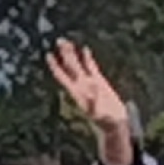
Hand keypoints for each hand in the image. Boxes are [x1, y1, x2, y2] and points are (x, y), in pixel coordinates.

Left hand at [48, 39, 135, 164]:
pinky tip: (85, 49)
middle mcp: (81, 86)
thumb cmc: (106, 122)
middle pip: (70, 67)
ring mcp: (90, 83)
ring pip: (79, 65)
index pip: (63, 76)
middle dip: (64, 54)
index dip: (55, 66)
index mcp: (77, 93)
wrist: (115, 124)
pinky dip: (88, 58)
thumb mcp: (99, 113)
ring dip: (73, 54)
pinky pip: (91, 67)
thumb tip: (91, 86)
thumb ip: (94, 100)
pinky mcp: (100, 82)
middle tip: (59, 40)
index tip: (48, 55)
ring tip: (67, 41)